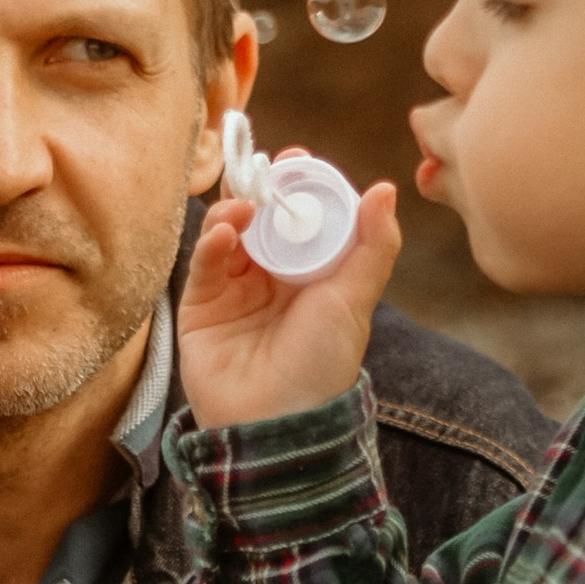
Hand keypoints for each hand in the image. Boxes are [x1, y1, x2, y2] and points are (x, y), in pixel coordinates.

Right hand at [177, 179, 401, 429]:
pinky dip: (212, 243)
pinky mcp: (200, 306)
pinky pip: (204, 265)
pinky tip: (224, 234)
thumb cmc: (322, 365)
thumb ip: (372, 245)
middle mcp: (271, 276)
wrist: (276, 421)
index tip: (300, 162)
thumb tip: (384, 189)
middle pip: (262, 218)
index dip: (302, 188)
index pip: (304, 217)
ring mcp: (234, 289)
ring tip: (243, 207)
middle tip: (265, 168)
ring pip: (229, 234)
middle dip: (262, 189)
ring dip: (234, 212)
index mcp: (312, 273)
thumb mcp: (354, 299)